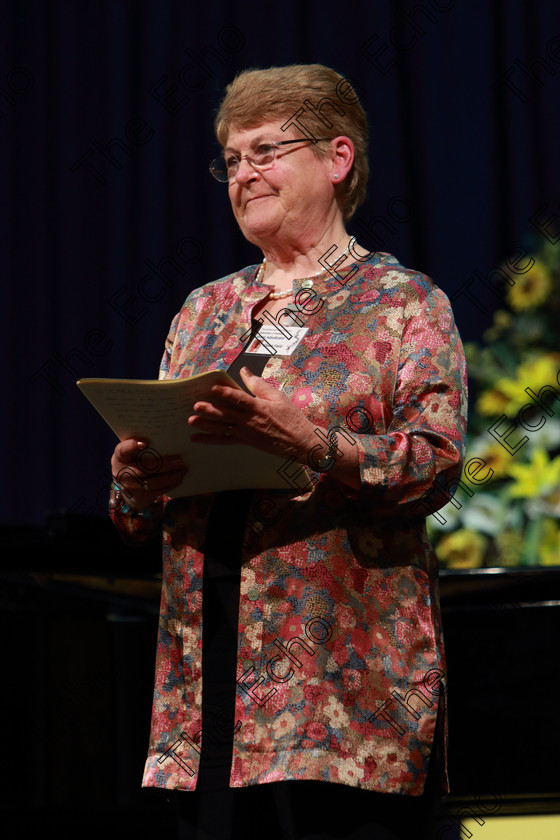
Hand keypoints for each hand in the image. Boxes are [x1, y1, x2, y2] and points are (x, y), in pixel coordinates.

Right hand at [111, 438, 186, 509]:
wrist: (125, 487)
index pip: (123, 450)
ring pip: (154, 482)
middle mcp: (122, 473)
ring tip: (183, 469)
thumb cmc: (132, 462)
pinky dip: (170, 485)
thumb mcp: (130, 453)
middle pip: (144, 468)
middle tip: (180, 460)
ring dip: (171, 476)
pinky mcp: (139, 497)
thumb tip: (163, 436)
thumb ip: (140, 446)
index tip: (144, 443)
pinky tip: (179, 478)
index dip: (131, 447)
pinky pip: (158, 491)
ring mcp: (130, 487)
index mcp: (120, 457)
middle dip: (165, 465)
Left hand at [188, 367, 316, 461]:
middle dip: (210, 410)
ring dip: (206, 425)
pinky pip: (224, 441)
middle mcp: (250, 421)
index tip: (214, 388)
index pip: (240, 399)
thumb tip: (244, 371)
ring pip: (222, 428)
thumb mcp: (277, 397)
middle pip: (227, 414)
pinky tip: (196, 438)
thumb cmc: (291, 418)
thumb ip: (258, 385)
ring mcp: (246, 433)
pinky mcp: (245, 441)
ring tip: (192, 421)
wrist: (299, 442)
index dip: (226, 393)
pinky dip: (210, 440)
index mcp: (258, 407)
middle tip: (195, 406)